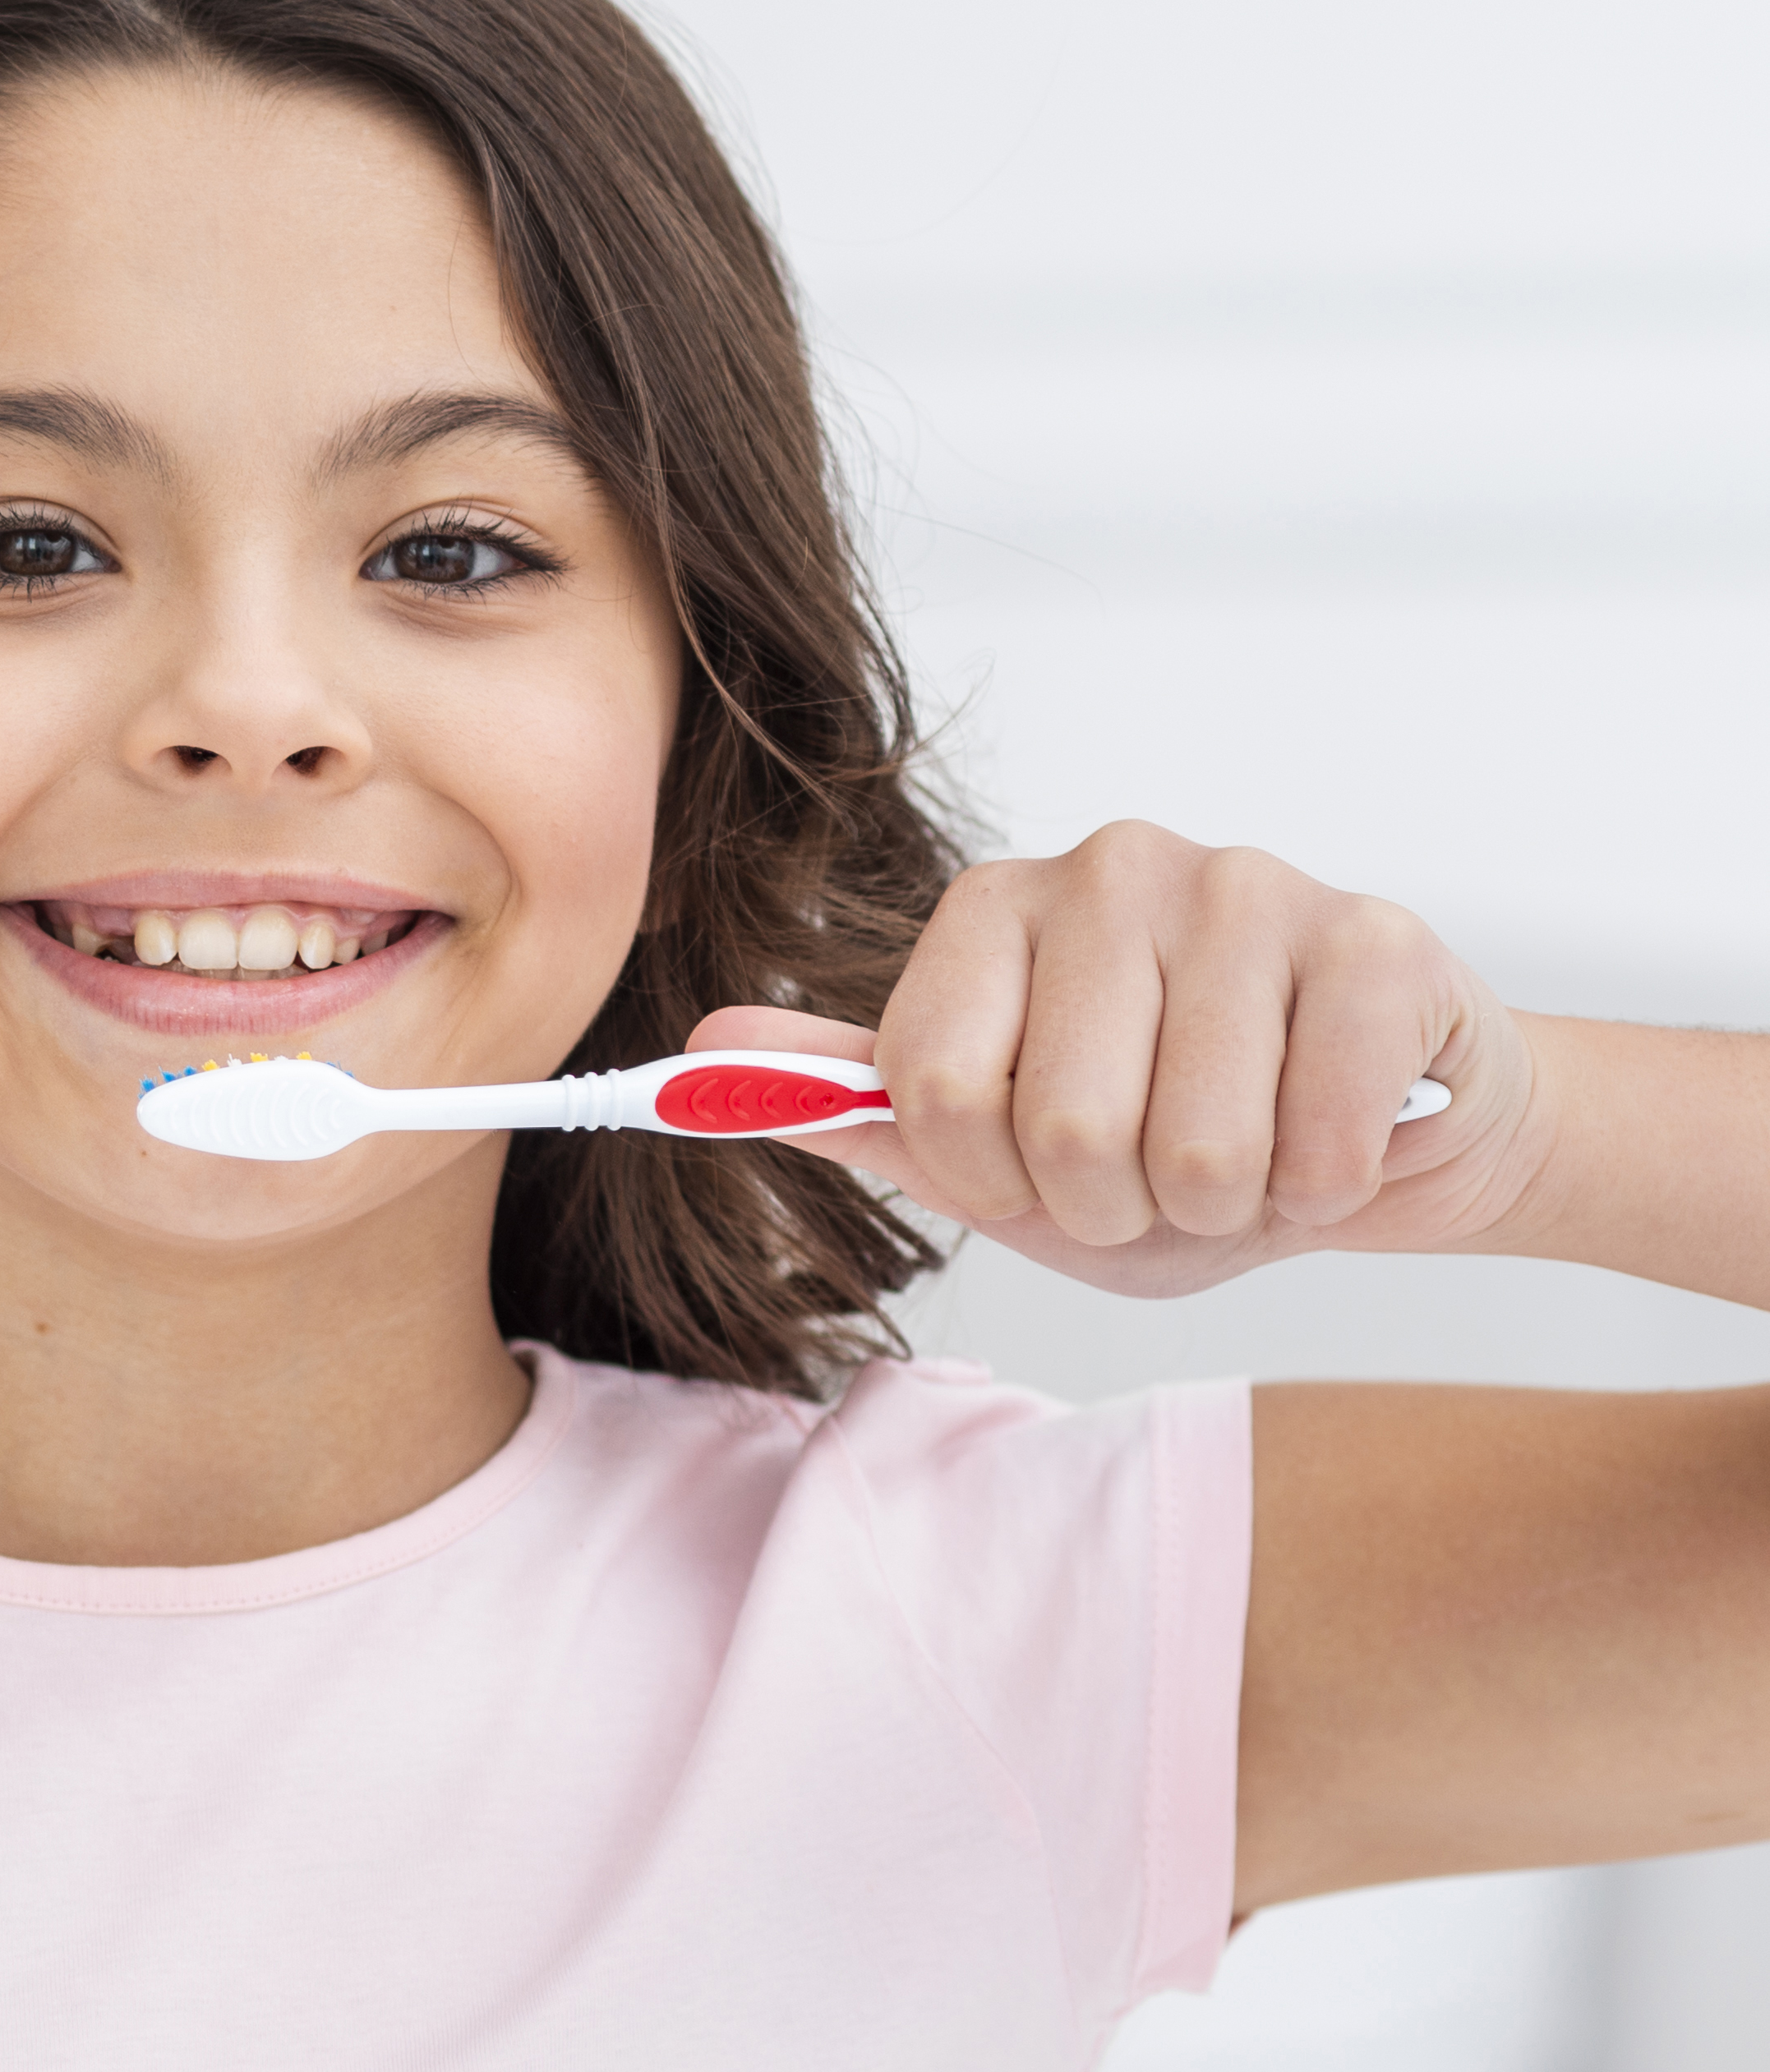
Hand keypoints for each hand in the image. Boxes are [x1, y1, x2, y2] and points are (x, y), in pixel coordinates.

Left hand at [697, 821, 1544, 1299]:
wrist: (1374, 1139)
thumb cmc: (1169, 1143)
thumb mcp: (990, 1148)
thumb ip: (854, 1099)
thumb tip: (698, 1050)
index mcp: (994, 909)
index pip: (930, 1089)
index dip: (992, 1179)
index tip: (1038, 1173)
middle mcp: (1112, 867)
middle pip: (1061, 1128)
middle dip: (1116, 1204)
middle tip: (1161, 1175)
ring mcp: (1248, 887)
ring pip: (1192, 1148)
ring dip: (1222, 1203)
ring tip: (1247, 1155)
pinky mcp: (1373, 939)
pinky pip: (1313, 1139)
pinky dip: (1321, 1186)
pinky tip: (1333, 1141)